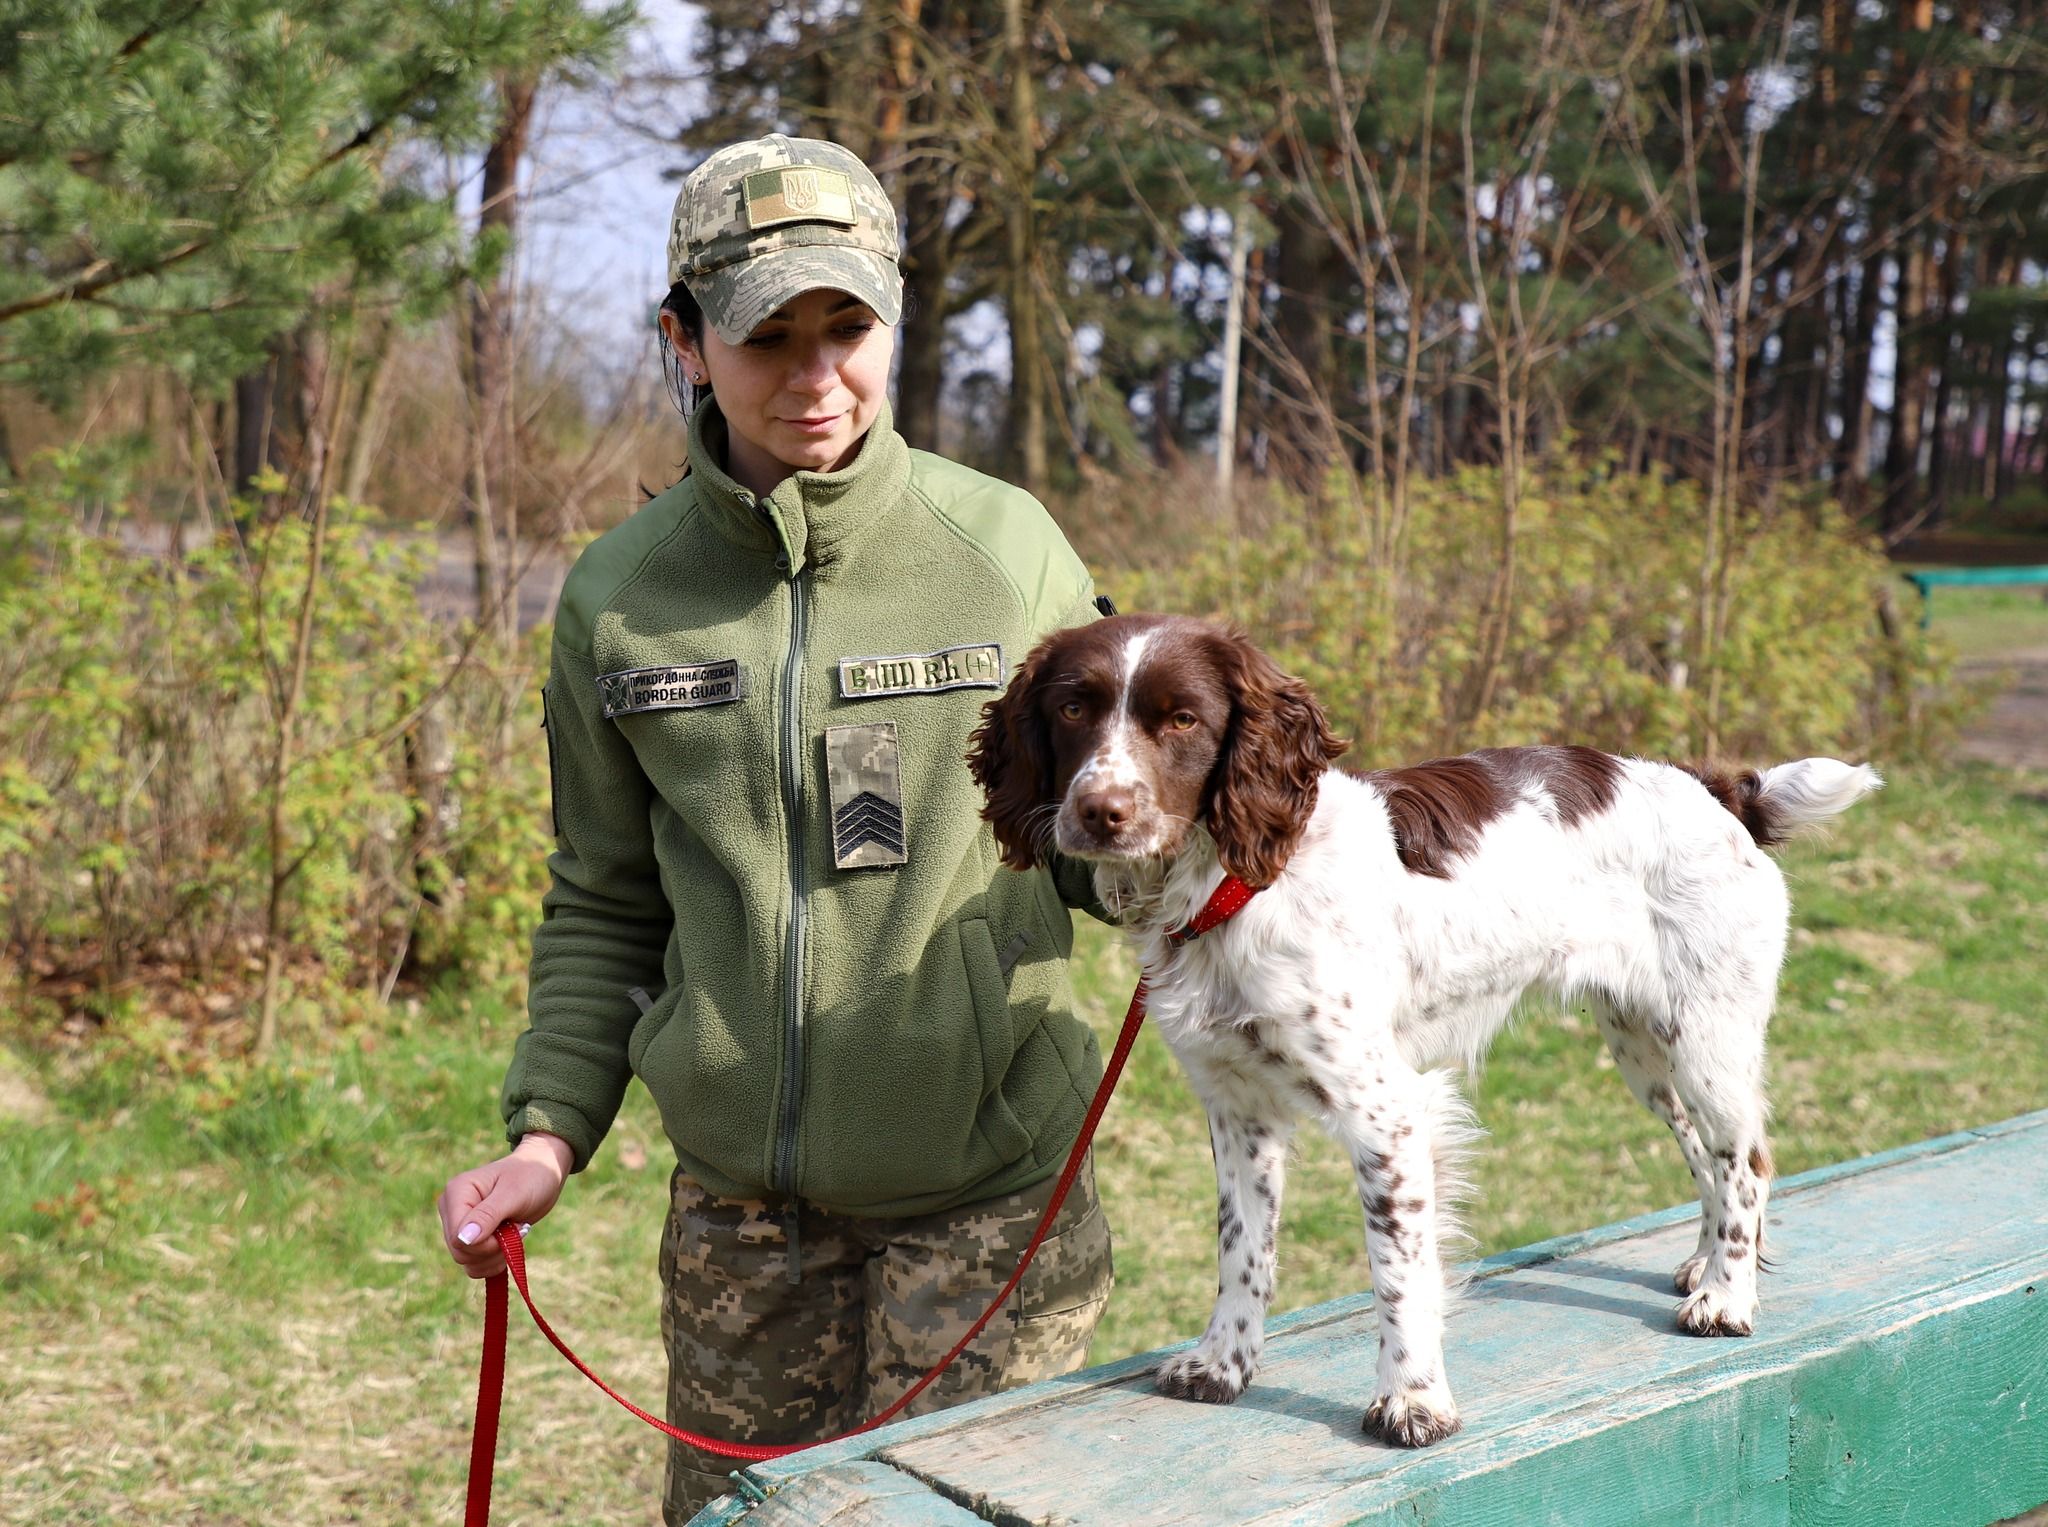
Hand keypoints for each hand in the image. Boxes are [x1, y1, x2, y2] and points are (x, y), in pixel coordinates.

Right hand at [437, 1133, 573, 1278]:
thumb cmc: (531, 1176)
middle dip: (493, 1249)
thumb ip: (488, 1215)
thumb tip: (463, 1238)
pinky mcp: (469, 1236)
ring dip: (496, 1256)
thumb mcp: (514, 1194)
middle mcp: (451, 1209)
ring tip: (514, 1231)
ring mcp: (459, 1223)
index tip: (515, 1227)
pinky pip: (473, 1263)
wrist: (542, 1174)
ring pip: (466, 1261)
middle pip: (460, 1252)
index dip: (486, 1244)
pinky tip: (509, 1244)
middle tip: (518, 1228)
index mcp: (456, 1192)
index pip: (457, 1237)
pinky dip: (493, 1261)